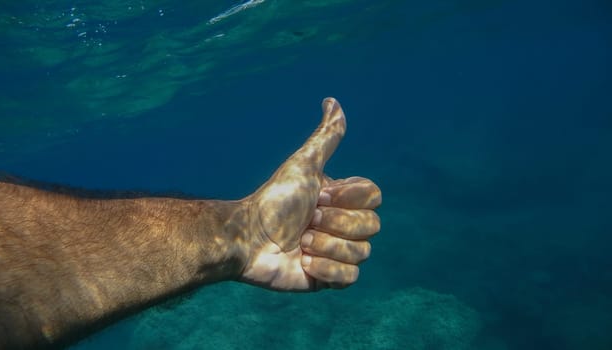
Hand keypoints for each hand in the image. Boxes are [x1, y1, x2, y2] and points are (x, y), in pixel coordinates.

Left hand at [240, 98, 380, 290]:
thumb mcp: (304, 164)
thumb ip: (326, 137)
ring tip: (300, 241)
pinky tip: (302, 262)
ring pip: (362, 253)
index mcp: (343, 200)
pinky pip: (350, 279)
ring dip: (326, 246)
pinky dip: (326, 270)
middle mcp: (345, 225)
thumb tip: (333, 101)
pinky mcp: (330, 280)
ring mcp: (338, 253)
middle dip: (335, 222)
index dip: (348, 199)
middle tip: (306, 220)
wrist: (247, 238)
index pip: (375, 198)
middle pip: (371, 226)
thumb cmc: (273, 200)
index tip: (318, 196)